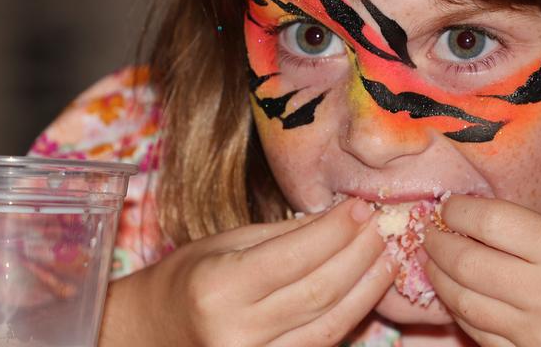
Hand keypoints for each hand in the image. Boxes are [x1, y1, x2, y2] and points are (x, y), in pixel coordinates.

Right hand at [102, 198, 392, 346]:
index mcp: (218, 288)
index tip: (361, 208)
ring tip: (386, 258)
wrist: (154, 333)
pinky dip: (349, 317)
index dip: (336, 232)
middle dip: (358, 257)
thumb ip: (284, 234)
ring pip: (329, 327)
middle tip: (380, 228)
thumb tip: (342, 217)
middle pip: (319, 293)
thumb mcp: (225, 243)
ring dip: (366, 290)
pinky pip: (320, 346)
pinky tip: (365, 291)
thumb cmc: (189, 279)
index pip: (294, 257)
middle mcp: (236, 332)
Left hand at [422, 195, 540, 346]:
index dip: (460, 211)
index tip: (449, 206)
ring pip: (467, 304)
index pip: (493, 223)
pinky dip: (464, 314)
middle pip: (469, 264)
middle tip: (430, 232)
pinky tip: (459, 297)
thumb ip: (538, 234)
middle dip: (438, 245)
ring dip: (442, 280)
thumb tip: (478, 220)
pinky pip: (482, 337)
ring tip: (435, 263)